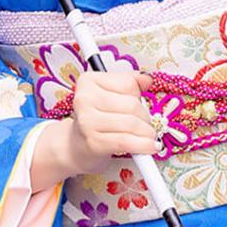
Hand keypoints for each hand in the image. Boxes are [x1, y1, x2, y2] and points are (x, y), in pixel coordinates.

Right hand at [31, 68, 157, 189]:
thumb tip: (147, 79)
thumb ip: (130, 83)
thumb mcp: (111, 95)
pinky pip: (126, 141)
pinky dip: (143, 145)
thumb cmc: (96, 120)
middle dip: (145, 118)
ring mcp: (87, 121)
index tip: (139, 105)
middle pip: (132, 105)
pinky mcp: (93, 142)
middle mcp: (84, 99)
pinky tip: (150, 147)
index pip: (128, 84)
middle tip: (145, 126)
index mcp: (88, 81)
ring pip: (132, 123)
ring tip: (148, 137)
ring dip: (147, 133)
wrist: (76, 146)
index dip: (139, 96)